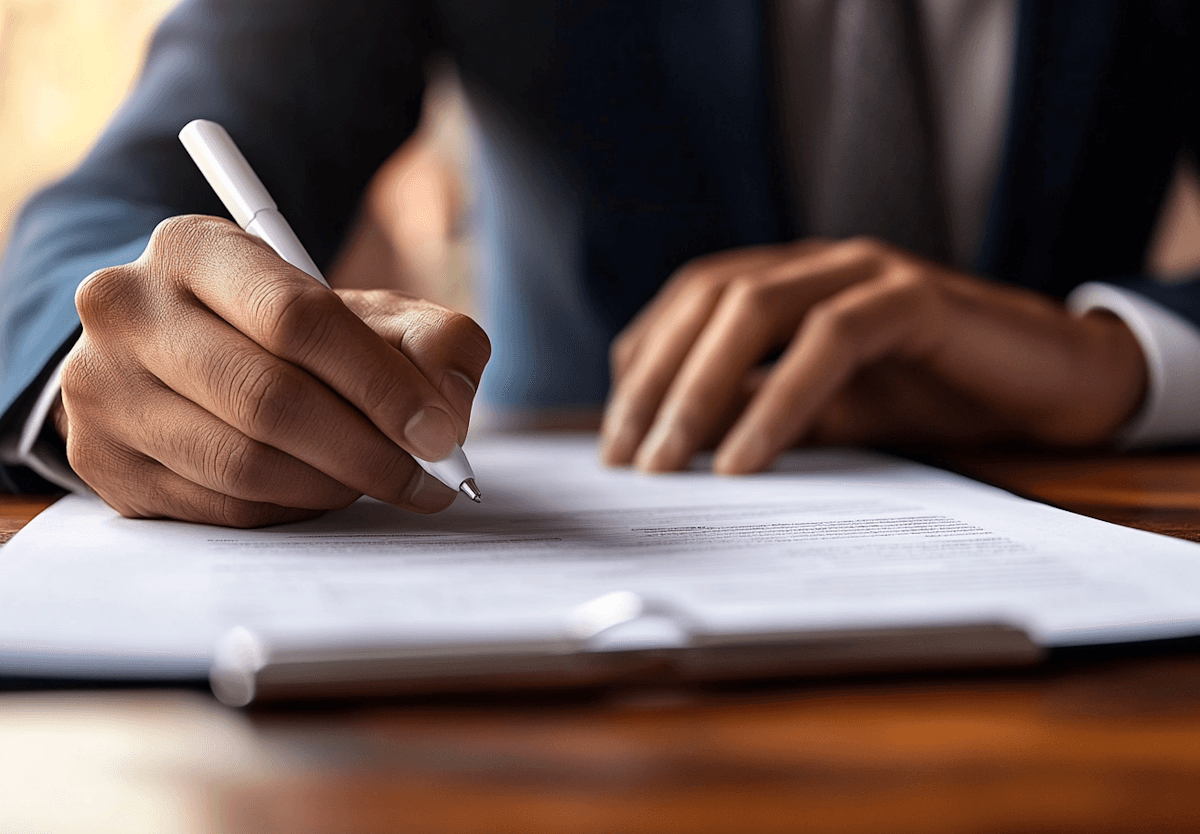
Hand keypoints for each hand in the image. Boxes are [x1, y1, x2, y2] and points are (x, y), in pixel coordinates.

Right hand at [57, 215, 489, 526]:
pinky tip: (320, 489)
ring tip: (377, 480)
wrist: (180, 355)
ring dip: (333, 486)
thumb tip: (447, 416)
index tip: (439, 432)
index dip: (380, 384)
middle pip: (269, 400)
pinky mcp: (104, 461)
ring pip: (244, 464)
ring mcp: (101, 389)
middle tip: (427, 479)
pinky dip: (290, 508)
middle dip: (368, 451)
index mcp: (193, 248)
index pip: (297, 318)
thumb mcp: (363, 311)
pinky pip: (220, 507)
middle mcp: (127, 309)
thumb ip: (430, 341)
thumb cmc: (286, 333)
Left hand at [601, 237, 1146, 472]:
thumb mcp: (822, 413)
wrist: (1051, 386)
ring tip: (670, 465)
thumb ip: (755, 413)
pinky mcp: (916, 298)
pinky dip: (778, 400)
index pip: (689, 304)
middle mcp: (817, 263)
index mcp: (788, 279)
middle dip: (654, 381)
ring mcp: (866, 271)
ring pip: (755, 305)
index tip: (617, 440)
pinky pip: (831, 339)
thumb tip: (674, 448)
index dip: (643, 364)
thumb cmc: (929, 396)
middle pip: (707, 299)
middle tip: (627, 460)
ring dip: (699, 388)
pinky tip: (744, 460)